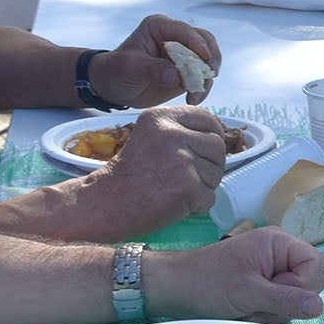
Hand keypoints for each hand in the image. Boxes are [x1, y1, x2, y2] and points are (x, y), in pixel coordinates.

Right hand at [69, 106, 228, 235]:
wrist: (105, 203)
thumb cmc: (128, 174)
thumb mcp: (149, 136)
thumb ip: (178, 130)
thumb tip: (215, 135)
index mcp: (162, 117)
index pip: (208, 119)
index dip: (212, 136)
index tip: (206, 150)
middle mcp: (173, 134)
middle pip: (218, 146)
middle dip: (210, 164)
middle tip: (189, 176)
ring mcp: (183, 160)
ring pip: (217, 172)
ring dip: (204, 186)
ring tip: (177, 190)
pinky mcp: (188, 187)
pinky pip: (210, 197)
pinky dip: (197, 205)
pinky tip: (177, 204)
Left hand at [91, 15, 221, 106]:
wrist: (113, 87)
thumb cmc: (116, 71)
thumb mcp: (130, 68)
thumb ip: (152, 69)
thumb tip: (175, 76)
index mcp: (159, 27)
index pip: (184, 31)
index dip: (197, 43)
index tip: (205, 59)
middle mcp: (174, 37)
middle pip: (204, 40)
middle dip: (210, 57)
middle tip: (211, 75)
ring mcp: (182, 54)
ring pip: (207, 59)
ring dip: (207, 77)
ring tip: (196, 95)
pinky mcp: (186, 72)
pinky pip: (202, 77)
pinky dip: (202, 88)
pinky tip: (193, 99)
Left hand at [149, 225, 323, 322]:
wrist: (173, 288)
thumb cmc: (206, 283)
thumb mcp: (247, 293)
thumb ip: (284, 299)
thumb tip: (318, 307)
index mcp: (278, 243)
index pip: (317, 264)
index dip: (303, 285)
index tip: (276, 295)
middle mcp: (279, 253)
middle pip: (309, 282)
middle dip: (287, 301)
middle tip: (257, 305)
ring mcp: (271, 269)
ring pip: (295, 297)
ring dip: (273, 311)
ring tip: (246, 309)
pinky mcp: (262, 285)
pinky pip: (280, 303)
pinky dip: (266, 313)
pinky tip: (245, 312)